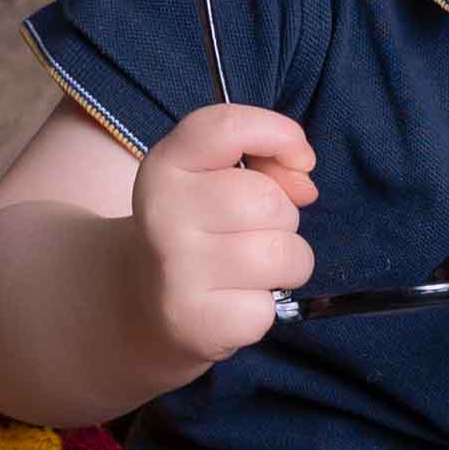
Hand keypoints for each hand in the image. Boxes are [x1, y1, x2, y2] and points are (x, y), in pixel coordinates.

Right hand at [131, 103, 318, 364]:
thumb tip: (304, 185)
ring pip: (282, 253)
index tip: (300, 160)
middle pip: (267, 200)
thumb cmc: (203, 223)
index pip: (230, 127)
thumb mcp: (220, 174)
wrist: (143, 300)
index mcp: (166, 164)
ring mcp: (175, 271)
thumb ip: (268, 161)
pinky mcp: (194, 322)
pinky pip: (268, 308)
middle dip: (284, 215)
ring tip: (254, 265)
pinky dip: (266, 306)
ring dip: (287, 261)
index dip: (281, 135)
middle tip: (257, 229)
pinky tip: (236, 300)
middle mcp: (162, 213)